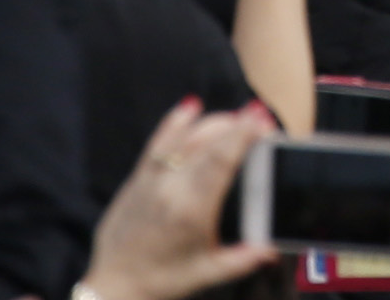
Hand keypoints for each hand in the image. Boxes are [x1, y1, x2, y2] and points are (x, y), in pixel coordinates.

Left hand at [78, 99, 276, 299]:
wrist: (115, 286)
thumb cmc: (163, 281)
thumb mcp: (208, 273)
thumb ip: (244, 258)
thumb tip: (273, 249)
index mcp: (192, 210)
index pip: (223, 159)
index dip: (245, 135)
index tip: (264, 121)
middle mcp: (171, 188)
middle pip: (208, 142)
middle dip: (237, 124)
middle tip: (259, 116)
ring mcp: (151, 180)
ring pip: (185, 137)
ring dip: (213, 122)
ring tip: (236, 117)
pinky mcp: (137, 179)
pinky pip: (157, 143)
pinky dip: (175, 122)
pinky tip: (191, 106)